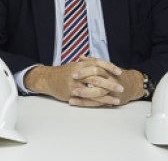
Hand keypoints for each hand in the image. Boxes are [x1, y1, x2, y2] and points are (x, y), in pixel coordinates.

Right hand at [24, 57, 143, 106]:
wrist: (46, 79)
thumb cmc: (62, 73)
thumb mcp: (74, 65)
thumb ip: (87, 64)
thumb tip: (101, 64)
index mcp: (79, 65)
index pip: (97, 63)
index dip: (109, 67)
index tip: (119, 72)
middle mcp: (77, 74)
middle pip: (97, 77)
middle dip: (111, 83)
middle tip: (121, 88)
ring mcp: (74, 85)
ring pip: (94, 90)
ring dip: (107, 96)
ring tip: (117, 100)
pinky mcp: (72, 94)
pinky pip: (88, 100)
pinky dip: (98, 103)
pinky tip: (106, 104)